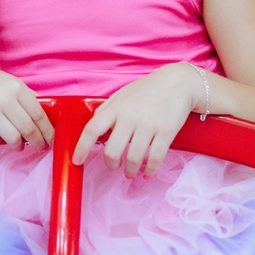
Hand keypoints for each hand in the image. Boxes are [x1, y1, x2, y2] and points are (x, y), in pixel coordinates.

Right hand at [0, 61, 54, 148]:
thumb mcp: (8, 81)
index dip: (48, 131)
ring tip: (18, 145)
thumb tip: (44, 113)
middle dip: (37, 142)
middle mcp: (4, 99)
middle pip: (29, 129)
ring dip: (18, 145)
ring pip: (13, 139)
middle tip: (38, 147)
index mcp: (16, 87)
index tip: (51, 140)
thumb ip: (25, 95)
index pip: (39, 115)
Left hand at [71, 63, 201, 177]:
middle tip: (114, 167)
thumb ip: (107, 110)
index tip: (77, 161)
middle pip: (112, 151)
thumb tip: (94, 129)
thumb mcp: (122, 95)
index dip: (81, 147)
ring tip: (131, 173)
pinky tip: (147, 172)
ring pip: (133, 158)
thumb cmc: (147, 90)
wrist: (177, 82)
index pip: (92, 129)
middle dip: (111, 164)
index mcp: (115, 107)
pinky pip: (155, 158)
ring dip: (130, 171)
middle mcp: (129, 117)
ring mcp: (148, 125)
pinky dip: (150, 170)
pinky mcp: (166, 131)